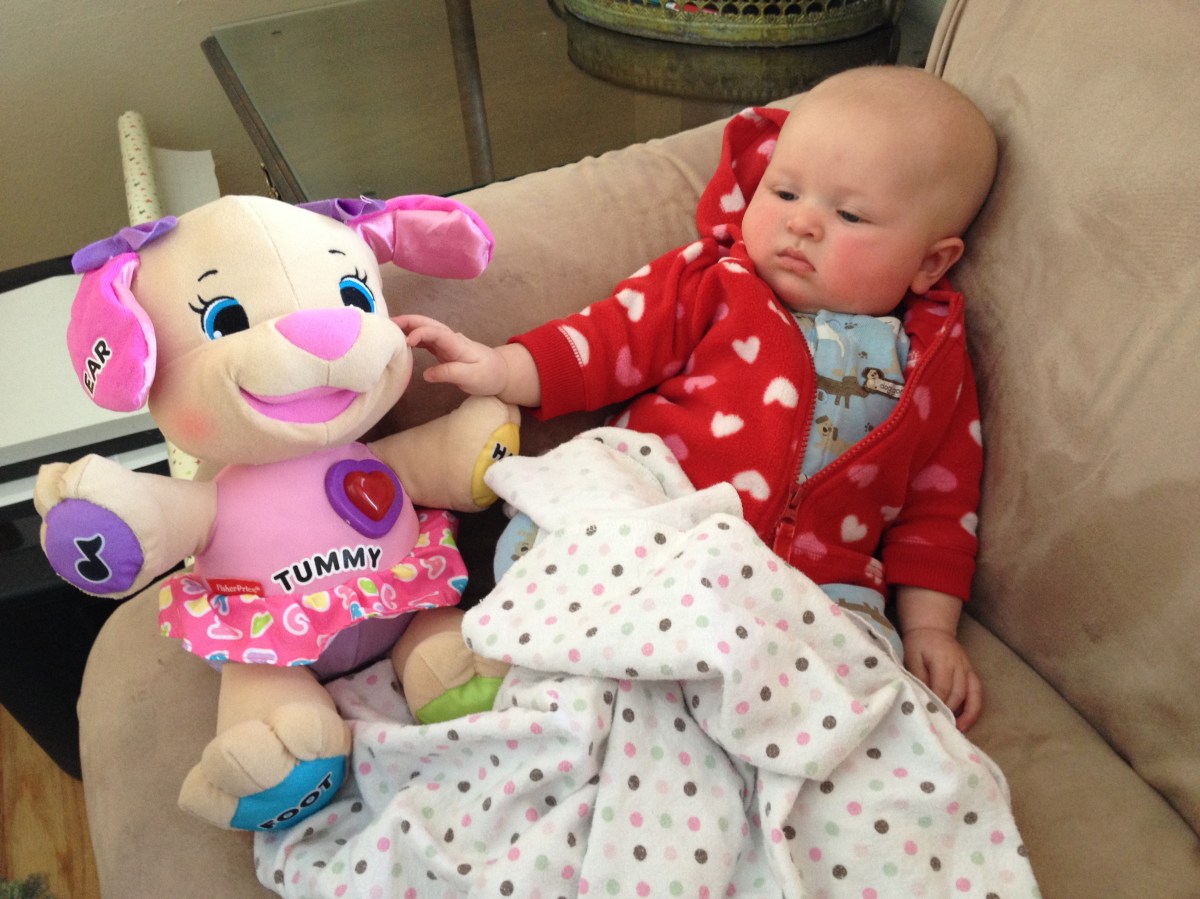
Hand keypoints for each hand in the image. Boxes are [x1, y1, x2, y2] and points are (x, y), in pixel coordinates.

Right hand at [395, 314, 541, 406]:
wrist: (501, 374)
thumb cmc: (488, 375)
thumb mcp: (471, 378)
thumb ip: (449, 374)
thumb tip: (426, 374)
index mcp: (457, 344)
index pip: (436, 332)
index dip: (420, 334)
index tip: (406, 342)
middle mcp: (450, 339)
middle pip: (427, 324)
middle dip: (408, 321)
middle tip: (386, 325)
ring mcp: (447, 342)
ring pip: (425, 329)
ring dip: (407, 327)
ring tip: (387, 330)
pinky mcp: (444, 349)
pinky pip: (426, 339)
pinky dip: (412, 336)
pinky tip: (400, 340)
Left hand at [895, 585, 982, 731]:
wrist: (932, 628)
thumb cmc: (918, 644)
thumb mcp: (911, 657)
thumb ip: (918, 676)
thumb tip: (922, 698)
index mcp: (943, 660)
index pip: (942, 688)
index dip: (937, 704)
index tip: (930, 717)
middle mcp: (960, 666)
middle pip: (958, 694)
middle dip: (949, 712)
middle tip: (940, 727)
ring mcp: (968, 669)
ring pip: (971, 695)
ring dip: (965, 715)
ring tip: (956, 730)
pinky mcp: (972, 673)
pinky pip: (978, 693)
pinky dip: (974, 709)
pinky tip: (966, 722)